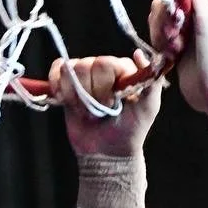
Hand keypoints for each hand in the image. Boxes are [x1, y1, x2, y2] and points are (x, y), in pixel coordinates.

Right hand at [47, 45, 165, 158]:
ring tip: (87, 111)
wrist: (108, 153)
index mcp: (123, 68)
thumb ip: (152, 80)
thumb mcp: (149, 107)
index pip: (104, 64)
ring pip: (69, 70)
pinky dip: (58, 87)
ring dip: (76, 98)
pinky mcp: (66, 82)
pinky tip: (67, 101)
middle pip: (85, 66)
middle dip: (90, 96)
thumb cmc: (131, 131)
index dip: (104, 87)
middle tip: (100, 111)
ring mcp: (84, 74)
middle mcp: (103, 66)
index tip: (113, 105)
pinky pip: (56, 71)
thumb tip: (137, 54)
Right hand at [171, 0, 207, 119]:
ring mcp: (185, 38)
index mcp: (202, 10)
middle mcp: (194, 21)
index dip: (166, 9)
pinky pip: (159, 44)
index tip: (173, 26)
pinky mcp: (176, 55)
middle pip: (163, 11)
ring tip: (173, 54)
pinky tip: (169, 61)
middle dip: (162, 26)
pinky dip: (159, 51)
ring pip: (159, 28)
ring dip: (160, 40)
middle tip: (174, 44)